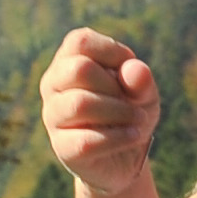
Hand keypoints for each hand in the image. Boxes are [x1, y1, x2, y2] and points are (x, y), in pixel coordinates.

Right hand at [43, 28, 159, 194]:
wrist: (126, 156)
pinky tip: (134, 136)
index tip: (130, 73)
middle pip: (78, 69)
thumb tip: (134, 70)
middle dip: (114, 85)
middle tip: (132, 101)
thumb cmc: (130, 111)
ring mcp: (53, 116)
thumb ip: (141, 80)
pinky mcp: (63, 147)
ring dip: (120, 112)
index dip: (113, 53)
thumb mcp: (143, 93)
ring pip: (80, 104)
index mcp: (69, 60)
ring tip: (139, 119)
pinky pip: (87, 141)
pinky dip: (119, 138)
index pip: (80, 41)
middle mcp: (53, 85)